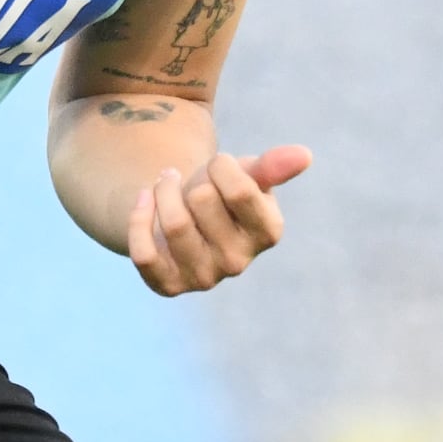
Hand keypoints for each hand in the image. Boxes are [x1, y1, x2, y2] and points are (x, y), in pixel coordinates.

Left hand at [126, 144, 311, 295]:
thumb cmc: (221, 192)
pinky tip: (144, 199)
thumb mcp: (247, 174)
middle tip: (193, 182)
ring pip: (173, 223)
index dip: (221, 165)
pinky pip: (144, 253)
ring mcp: (203, 278)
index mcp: (268, 234)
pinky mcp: (168, 285)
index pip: (241, 189)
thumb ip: (273, 166)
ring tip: (166, 182)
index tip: (218, 164)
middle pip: (202, 199)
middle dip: (193, 179)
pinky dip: (139, 217)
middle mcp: (239, 262)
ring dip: (163, 190)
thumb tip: (303, 156)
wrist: (185, 216)